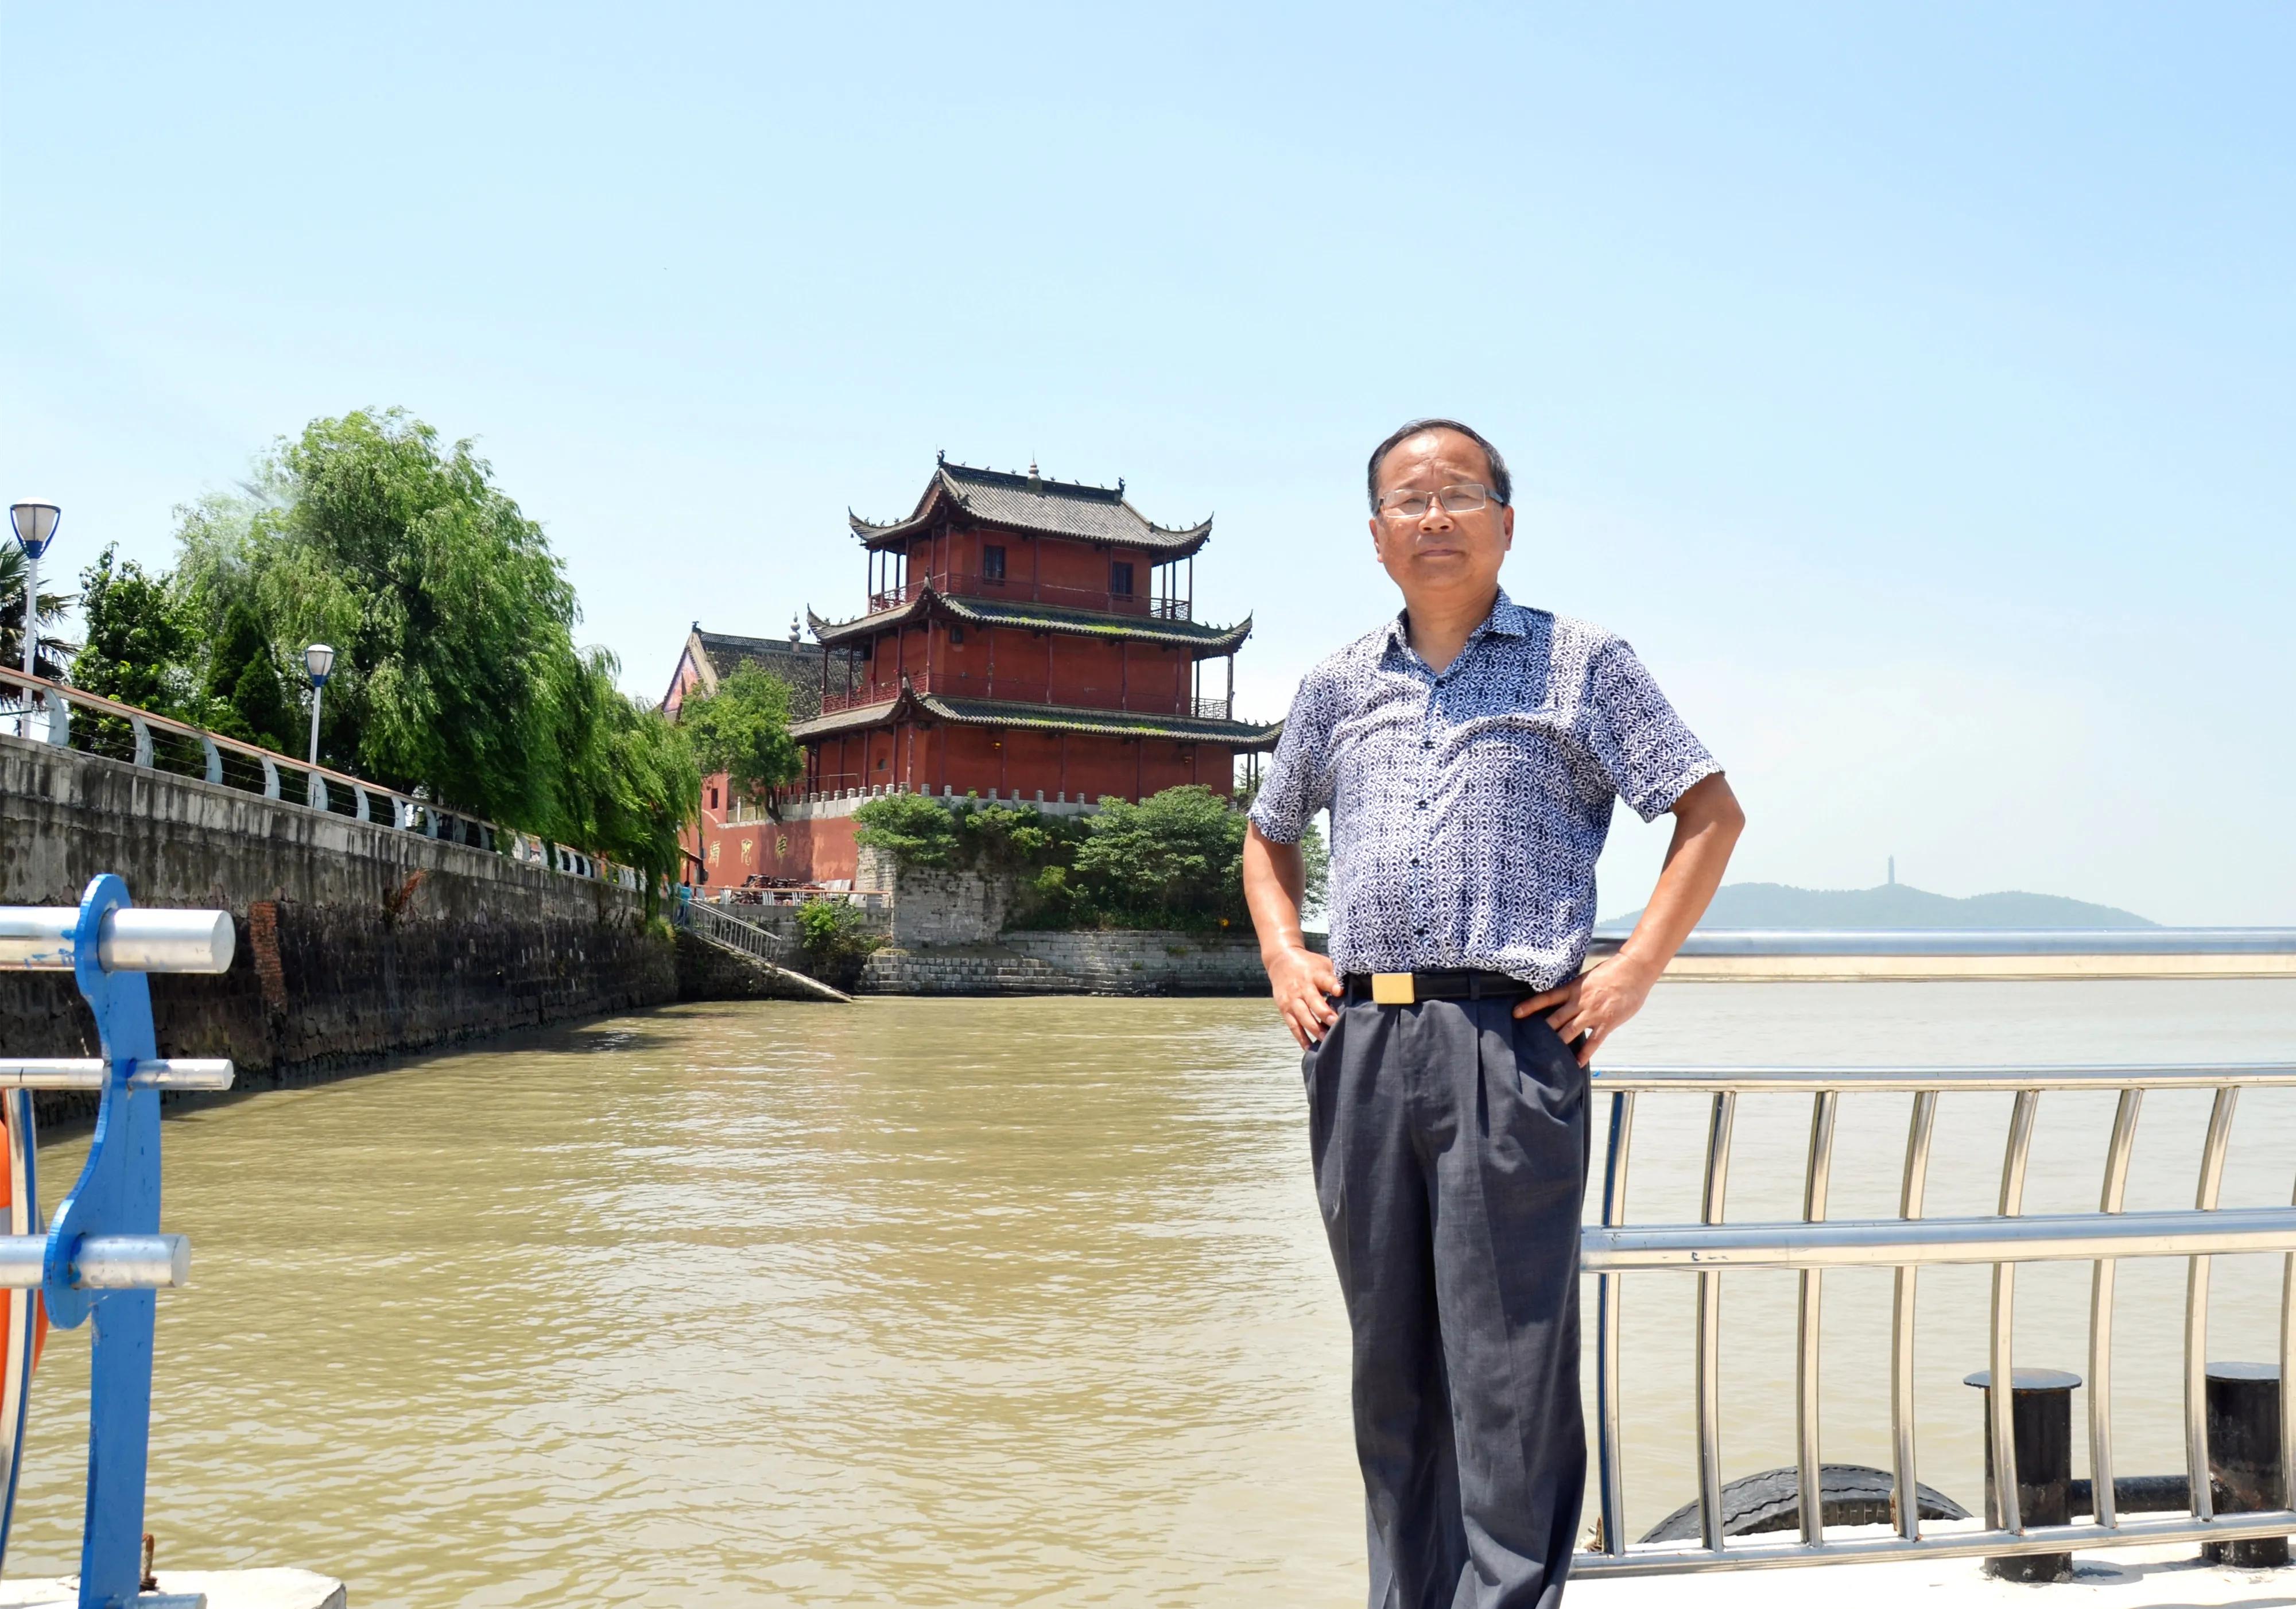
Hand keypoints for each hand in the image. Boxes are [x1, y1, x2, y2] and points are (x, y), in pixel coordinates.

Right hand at [1266, 943, 1341, 1049]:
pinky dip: (1301, 1038)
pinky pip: (1293, 1026)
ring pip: (1303, 1016)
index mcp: (1314, 974)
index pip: (1324, 980)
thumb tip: (1358, 986)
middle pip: (1313, 1002)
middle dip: (1325, 1014)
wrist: (1281, 961)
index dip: (1332, 985)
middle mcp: (1302, 987)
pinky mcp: (1284, 1009)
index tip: (1340, 991)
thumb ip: (1337, 975)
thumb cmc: (1309, 965)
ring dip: (1315, 1029)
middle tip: (1336, 1024)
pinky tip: (1310, 1048)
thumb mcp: (1323, 964)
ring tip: (1326, 1040)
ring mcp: (1292, 999)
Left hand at [1515, 954, 1659, 1066]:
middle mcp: (1579, 1002)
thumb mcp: (1587, 977)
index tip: (1516, 1013)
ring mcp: (1592, 1014)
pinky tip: (1576, 1064)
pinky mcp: (1606, 1023)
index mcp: (1573, 989)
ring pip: (1570, 1032)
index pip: (1546, 998)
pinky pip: (1593, 1042)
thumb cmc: (1612, 972)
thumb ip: (1576, 990)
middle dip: (1540, 1031)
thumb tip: (1564, 999)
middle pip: (1555, 1019)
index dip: (1530, 1006)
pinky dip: (1584, 1054)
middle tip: (1527, 1041)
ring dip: (1557, 1044)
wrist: (1633, 971)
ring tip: (1545, 1055)